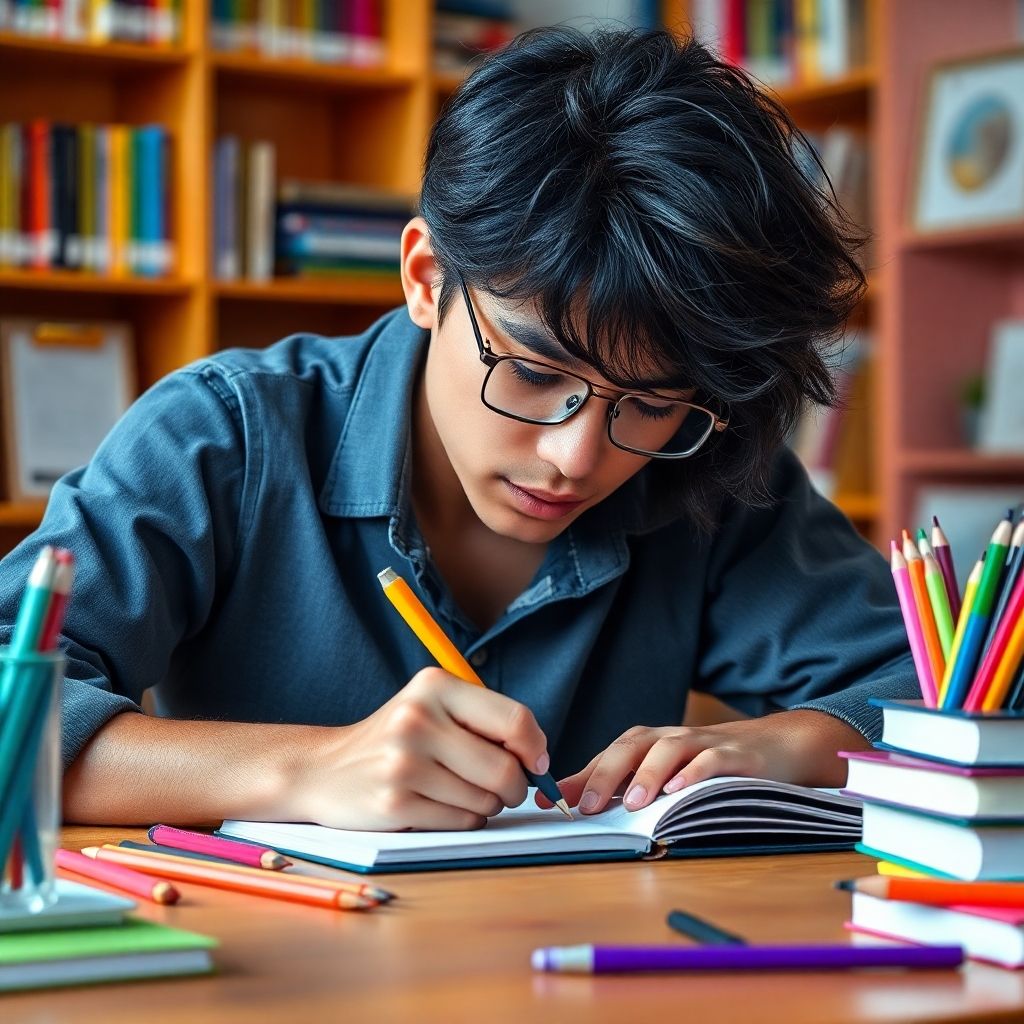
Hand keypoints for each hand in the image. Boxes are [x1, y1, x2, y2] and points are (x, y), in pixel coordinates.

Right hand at [295, 668, 549, 831]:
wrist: (323, 769)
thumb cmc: (396, 739)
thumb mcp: (432, 707)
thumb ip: (484, 721)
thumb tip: (539, 758)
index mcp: (434, 686)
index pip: (515, 719)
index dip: (536, 748)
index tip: (537, 763)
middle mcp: (418, 719)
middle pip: (506, 768)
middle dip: (515, 787)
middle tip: (504, 789)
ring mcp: (404, 762)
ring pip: (486, 800)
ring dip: (486, 805)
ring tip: (459, 792)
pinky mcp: (396, 803)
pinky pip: (462, 822)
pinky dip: (464, 820)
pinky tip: (440, 806)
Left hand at [536, 710, 869, 814]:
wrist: (779, 746)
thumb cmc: (713, 764)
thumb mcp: (668, 774)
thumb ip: (625, 784)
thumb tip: (573, 800)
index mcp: (651, 743)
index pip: (607, 755)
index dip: (577, 775)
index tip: (547, 800)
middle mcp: (672, 738)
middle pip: (631, 747)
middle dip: (604, 775)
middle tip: (583, 806)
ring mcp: (704, 743)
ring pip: (668, 750)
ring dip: (646, 775)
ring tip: (630, 803)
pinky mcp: (736, 755)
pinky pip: (712, 760)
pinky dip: (695, 772)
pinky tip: (680, 791)